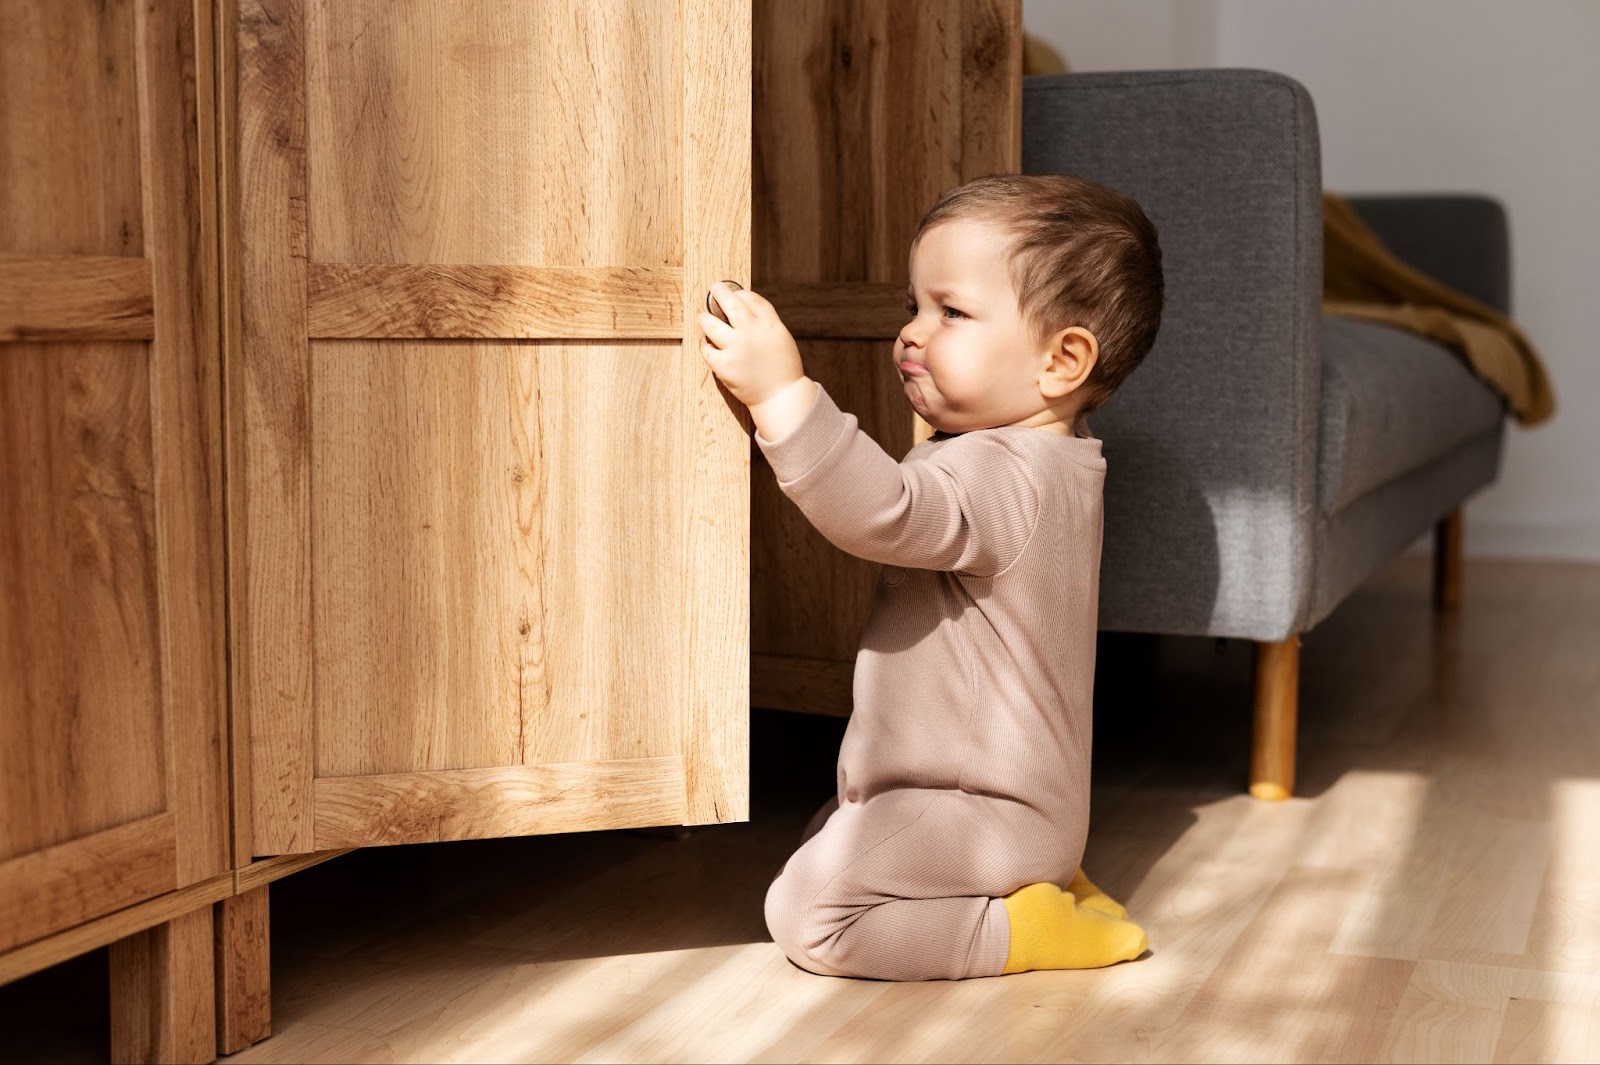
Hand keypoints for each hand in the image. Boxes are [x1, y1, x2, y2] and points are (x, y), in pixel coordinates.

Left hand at [698, 282, 804, 408]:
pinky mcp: (724, 365)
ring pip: (710, 324)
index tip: (734, 294)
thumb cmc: (782, 368)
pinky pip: (707, 349)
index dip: (740, 294)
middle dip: (719, 292)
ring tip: (703, 317)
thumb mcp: (781, 338)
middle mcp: (752, 332)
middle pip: (731, 303)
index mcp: (770, 324)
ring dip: (704, 318)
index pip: (751, 299)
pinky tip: (710, 347)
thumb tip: (744, 307)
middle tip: (714, 289)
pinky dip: (707, 347)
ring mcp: (736, 348)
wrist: (781, 397)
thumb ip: (765, 323)